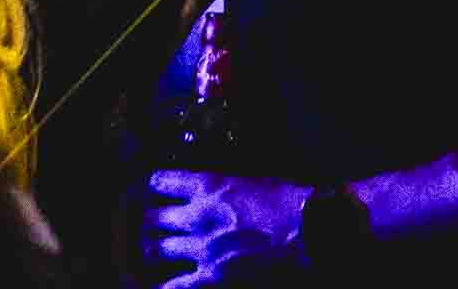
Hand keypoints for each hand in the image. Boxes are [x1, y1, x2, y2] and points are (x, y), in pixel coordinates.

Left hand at [141, 169, 310, 285]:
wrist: (309, 229)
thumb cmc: (289, 202)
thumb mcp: (253, 179)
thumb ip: (225, 186)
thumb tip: (213, 190)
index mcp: (209, 185)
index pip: (163, 181)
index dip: (154, 186)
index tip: (152, 189)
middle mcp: (199, 215)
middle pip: (154, 218)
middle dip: (150, 222)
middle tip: (149, 225)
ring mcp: (202, 248)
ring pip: (159, 249)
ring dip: (155, 250)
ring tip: (153, 252)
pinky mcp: (211, 276)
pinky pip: (177, 285)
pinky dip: (167, 286)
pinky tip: (162, 285)